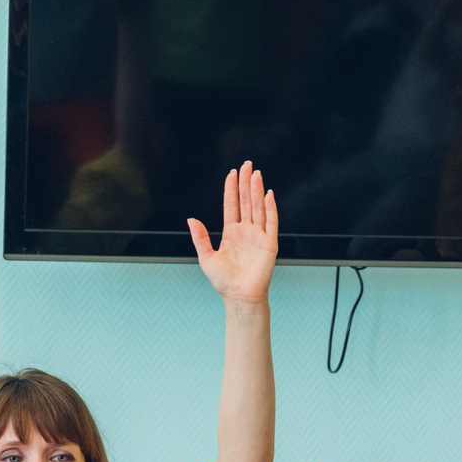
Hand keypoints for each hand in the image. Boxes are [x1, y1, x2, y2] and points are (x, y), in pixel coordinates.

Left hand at [188, 162, 277, 304]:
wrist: (239, 297)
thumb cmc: (223, 282)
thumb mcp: (206, 257)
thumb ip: (200, 237)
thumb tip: (191, 219)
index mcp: (231, 233)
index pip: (232, 205)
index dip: (231, 189)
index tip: (232, 173)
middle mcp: (246, 231)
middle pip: (246, 201)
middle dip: (246, 183)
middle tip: (247, 165)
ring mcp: (258, 236)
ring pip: (258, 207)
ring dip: (257, 190)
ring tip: (256, 173)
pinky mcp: (269, 244)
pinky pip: (271, 222)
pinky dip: (270, 208)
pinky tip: (268, 194)